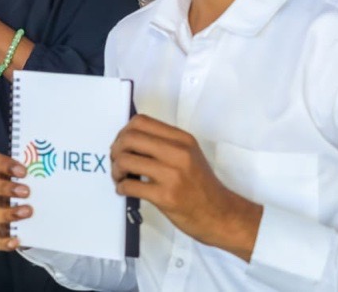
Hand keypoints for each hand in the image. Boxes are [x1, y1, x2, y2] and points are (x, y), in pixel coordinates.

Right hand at [0, 149, 32, 250]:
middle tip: (26, 192)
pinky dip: (4, 241)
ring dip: (4, 214)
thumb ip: (32, 175)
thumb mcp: (24, 180)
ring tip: (27, 212)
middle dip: (0, 186)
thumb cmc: (23, 190)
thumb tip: (54, 170)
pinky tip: (17, 240)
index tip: (23, 171)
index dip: (1, 162)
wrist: (23, 215)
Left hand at [111, 114, 262, 260]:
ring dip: (116, 170)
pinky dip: (121, 187)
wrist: (222, 215)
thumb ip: (163, 144)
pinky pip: (130, 186)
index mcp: (182, 139)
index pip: (141, 122)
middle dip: (115, 150)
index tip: (122, 145)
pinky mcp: (166, 196)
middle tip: (117, 162)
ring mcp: (172, 175)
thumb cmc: (201, 186)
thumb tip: (127, 140)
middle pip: (129, 138)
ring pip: (125, 160)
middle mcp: (178, 153)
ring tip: (120, 178)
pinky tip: (125, 190)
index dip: (124, 132)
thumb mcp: (188, 155)